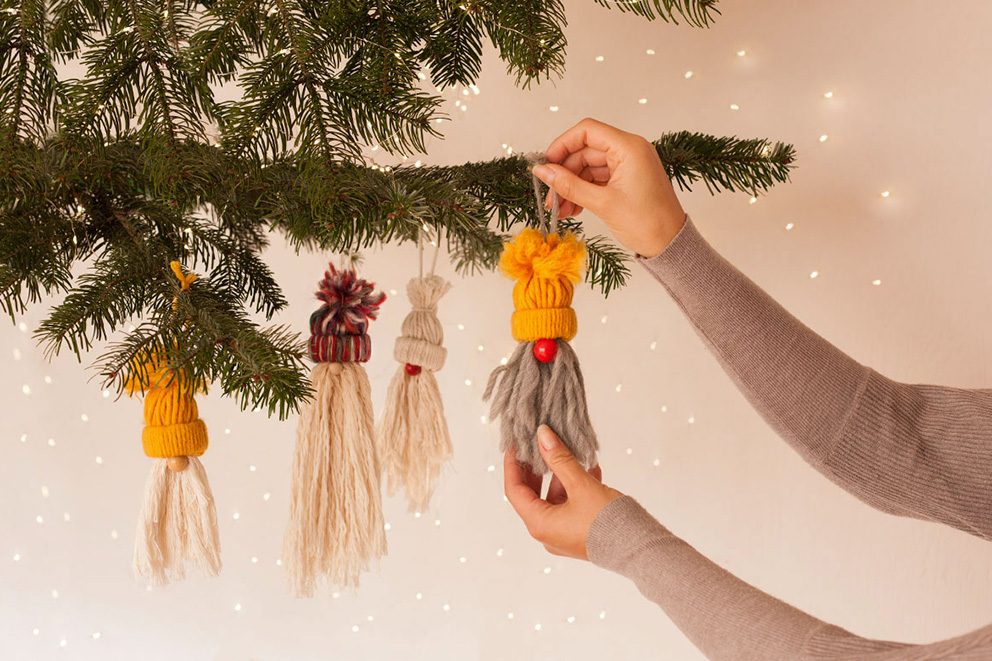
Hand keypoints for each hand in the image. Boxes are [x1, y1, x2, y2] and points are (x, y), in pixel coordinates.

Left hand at [503, 424, 622, 558]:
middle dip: (537, 469)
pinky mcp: (579, 534)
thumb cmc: (607, 521)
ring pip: (553, 499)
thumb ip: (560, 459)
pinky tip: (589, 469)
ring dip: (560, 476)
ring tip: (570, 453)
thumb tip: (542, 436)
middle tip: (539, 446)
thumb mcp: (580, 485)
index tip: (515, 445)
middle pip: (532, 495)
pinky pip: (569, 507)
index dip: (513, 465)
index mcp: (540, 524)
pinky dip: (574, 488)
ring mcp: (563, 536)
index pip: (514, 490)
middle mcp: (547, 533)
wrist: (639, 549)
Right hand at [532, 118, 685, 258]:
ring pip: (589, 167)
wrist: (671, 245)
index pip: (587, 131)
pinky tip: (573, 208)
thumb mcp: (602, 203)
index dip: (562, 145)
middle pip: (585, 151)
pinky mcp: (627, 180)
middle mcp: (629, 151)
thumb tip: (542, 172)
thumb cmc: (647, 223)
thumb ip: (569, 185)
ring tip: (560, 209)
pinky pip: (598, 179)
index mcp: (629, 148)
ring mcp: (628, 165)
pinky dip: (583, 191)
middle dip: (564, 173)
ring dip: (571, 186)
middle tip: (550, 196)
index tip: (546, 165)